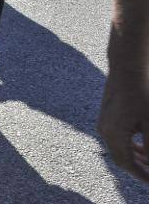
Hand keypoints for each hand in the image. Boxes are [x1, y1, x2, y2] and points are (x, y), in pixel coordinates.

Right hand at [99, 64, 148, 181]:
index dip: (141, 175)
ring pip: (118, 149)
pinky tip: (141, 147)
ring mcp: (103, 123)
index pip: (127, 164)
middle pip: (121, 158)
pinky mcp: (107, 118)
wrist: (127, 69)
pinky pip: (116, 139)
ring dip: (134, 158)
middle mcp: (104, 131)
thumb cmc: (142, 94)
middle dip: (138, 168)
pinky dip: (129, 146)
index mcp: (114, 134)